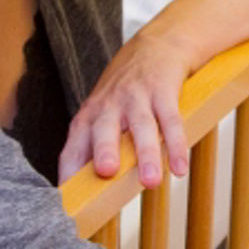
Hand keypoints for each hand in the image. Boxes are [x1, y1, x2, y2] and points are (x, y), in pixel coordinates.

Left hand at [58, 24, 197, 187]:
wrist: (155, 47)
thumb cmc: (123, 93)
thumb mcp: (101, 116)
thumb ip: (94, 150)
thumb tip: (84, 195)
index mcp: (88, 118)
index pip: (73, 148)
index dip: (69, 173)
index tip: (69, 201)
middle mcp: (109, 107)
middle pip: (104, 130)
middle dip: (104, 150)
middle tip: (106, 171)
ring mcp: (137, 98)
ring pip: (141, 127)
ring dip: (145, 154)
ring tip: (150, 181)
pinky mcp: (163, 93)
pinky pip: (171, 121)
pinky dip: (176, 145)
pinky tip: (180, 167)